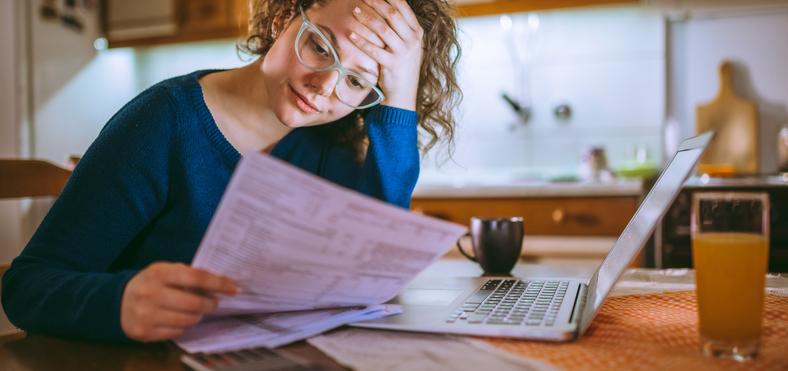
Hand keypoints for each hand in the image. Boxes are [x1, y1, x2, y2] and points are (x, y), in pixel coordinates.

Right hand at [120, 262, 238, 341]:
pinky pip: (177, 332)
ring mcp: (146, 315)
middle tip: (213, 302)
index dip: (218, 284)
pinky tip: (179, 318)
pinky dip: (183, 326)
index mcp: (159, 273)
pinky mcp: (144, 332)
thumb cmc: (151, 283)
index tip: (234, 288)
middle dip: (210, 304)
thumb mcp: (165, 271)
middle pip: (194, 304)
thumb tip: (220, 284)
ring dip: (198, 316)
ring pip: (187, 320)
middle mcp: (150, 293)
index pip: (196, 278)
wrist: (119, 301)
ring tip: (196, 310)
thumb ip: (188, 275)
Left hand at [350, 0, 423, 110]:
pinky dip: (361, 41)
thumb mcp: (408, 46)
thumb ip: (400, 29)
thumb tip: (386, 9)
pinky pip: (374, 49)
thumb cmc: (402, 67)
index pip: (403, 8)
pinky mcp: (392, 64)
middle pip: (392, 15)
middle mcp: (413, 40)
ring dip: (367, 18)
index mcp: (417, 32)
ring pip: (383, 29)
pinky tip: (351, 34)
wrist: (404, 93)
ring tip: (355, 11)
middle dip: (376, 3)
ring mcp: (404, 53)